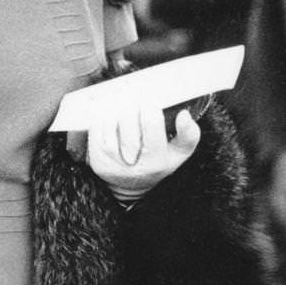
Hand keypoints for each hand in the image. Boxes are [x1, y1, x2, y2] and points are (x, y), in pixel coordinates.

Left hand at [76, 105, 200, 202]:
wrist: (134, 186)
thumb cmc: (159, 163)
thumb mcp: (180, 153)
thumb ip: (189, 134)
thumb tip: (184, 115)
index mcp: (156, 161)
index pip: (151, 125)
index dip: (148, 108)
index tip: (149, 102)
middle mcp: (133, 164)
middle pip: (128, 123)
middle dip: (130, 106)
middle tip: (134, 98)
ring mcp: (112, 163)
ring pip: (109, 126)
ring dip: (114, 109)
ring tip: (121, 102)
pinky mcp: (98, 161)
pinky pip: (96, 132)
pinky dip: (101, 118)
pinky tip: (108, 113)